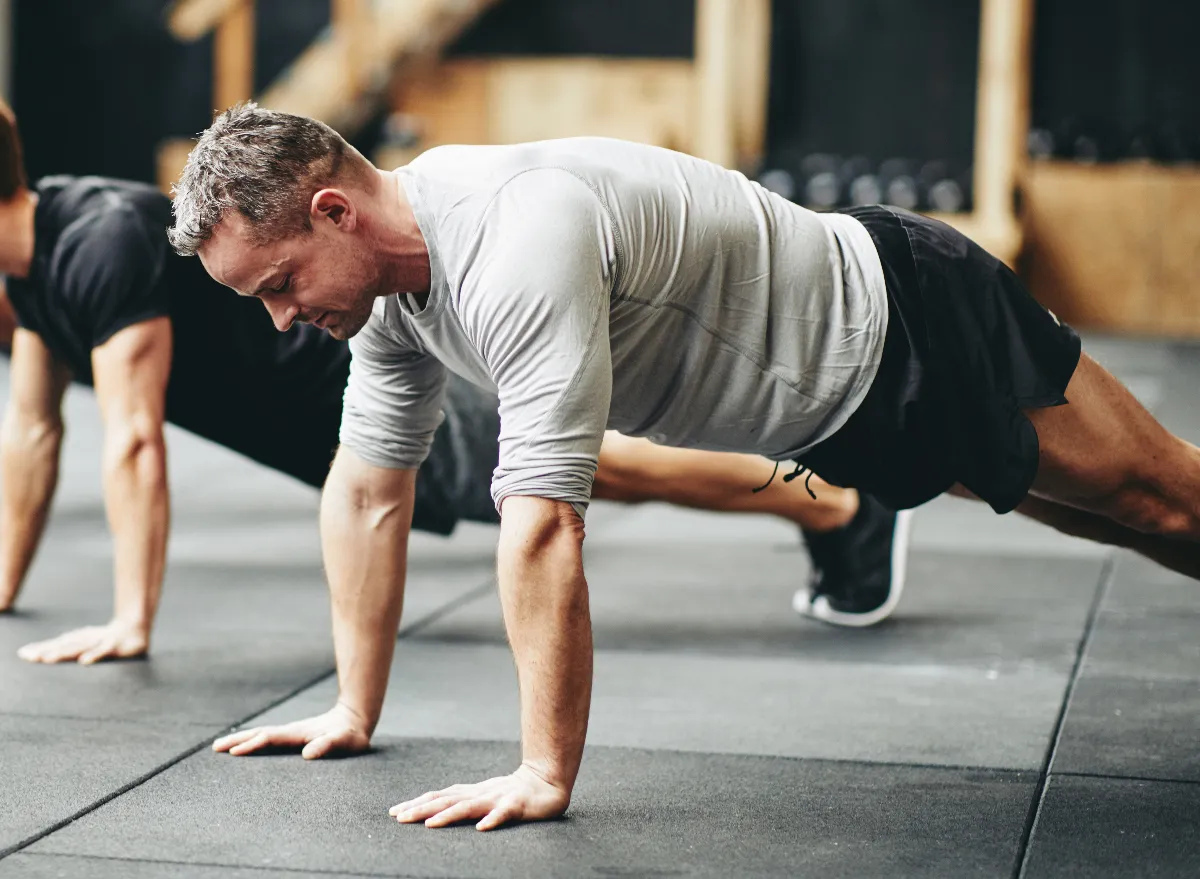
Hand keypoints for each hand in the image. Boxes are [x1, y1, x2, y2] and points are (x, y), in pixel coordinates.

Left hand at [17, 618, 148, 664]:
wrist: (136, 627)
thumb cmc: (108, 638)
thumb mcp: (87, 642)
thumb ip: (69, 647)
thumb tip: (46, 651)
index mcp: (78, 639)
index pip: (56, 644)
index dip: (40, 648)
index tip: (22, 654)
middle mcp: (86, 639)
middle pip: (63, 646)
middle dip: (46, 651)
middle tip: (29, 656)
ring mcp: (100, 641)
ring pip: (80, 648)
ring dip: (63, 653)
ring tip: (48, 659)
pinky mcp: (115, 645)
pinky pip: (103, 651)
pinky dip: (94, 655)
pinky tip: (84, 662)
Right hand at [212, 702, 370, 758]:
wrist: (354, 719)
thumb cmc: (351, 735)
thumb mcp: (344, 741)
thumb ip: (328, 745)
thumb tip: (308, 754)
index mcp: (297, 733)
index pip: (270, 739)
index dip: (252, 745)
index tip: (234, 752)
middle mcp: (290, 732)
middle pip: (258, 734)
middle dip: (237, 740)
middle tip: (214, 748)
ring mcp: (289, 734)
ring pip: (260, 735)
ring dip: (241, 740)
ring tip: (220, 747)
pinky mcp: (292, 738)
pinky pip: (267, 739)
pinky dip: (252, 741)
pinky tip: (245, 747)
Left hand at [391, 763, 570, 830]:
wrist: (546, 781)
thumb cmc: (511, 793)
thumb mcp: (481, 797)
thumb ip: (460, 802)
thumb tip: (431, 810)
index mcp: (470, 793)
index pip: (438, 797)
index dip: (417, 803)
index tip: (394, 812)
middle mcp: (480, 793)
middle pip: (447, 800)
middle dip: (422, 809)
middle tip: (400, 818)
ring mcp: (498, 798)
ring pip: (470, 806)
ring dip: (449, 814)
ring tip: (430, 824)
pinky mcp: (517, 805)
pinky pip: (503, 813)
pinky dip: (492, 819)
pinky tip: (482, 828)